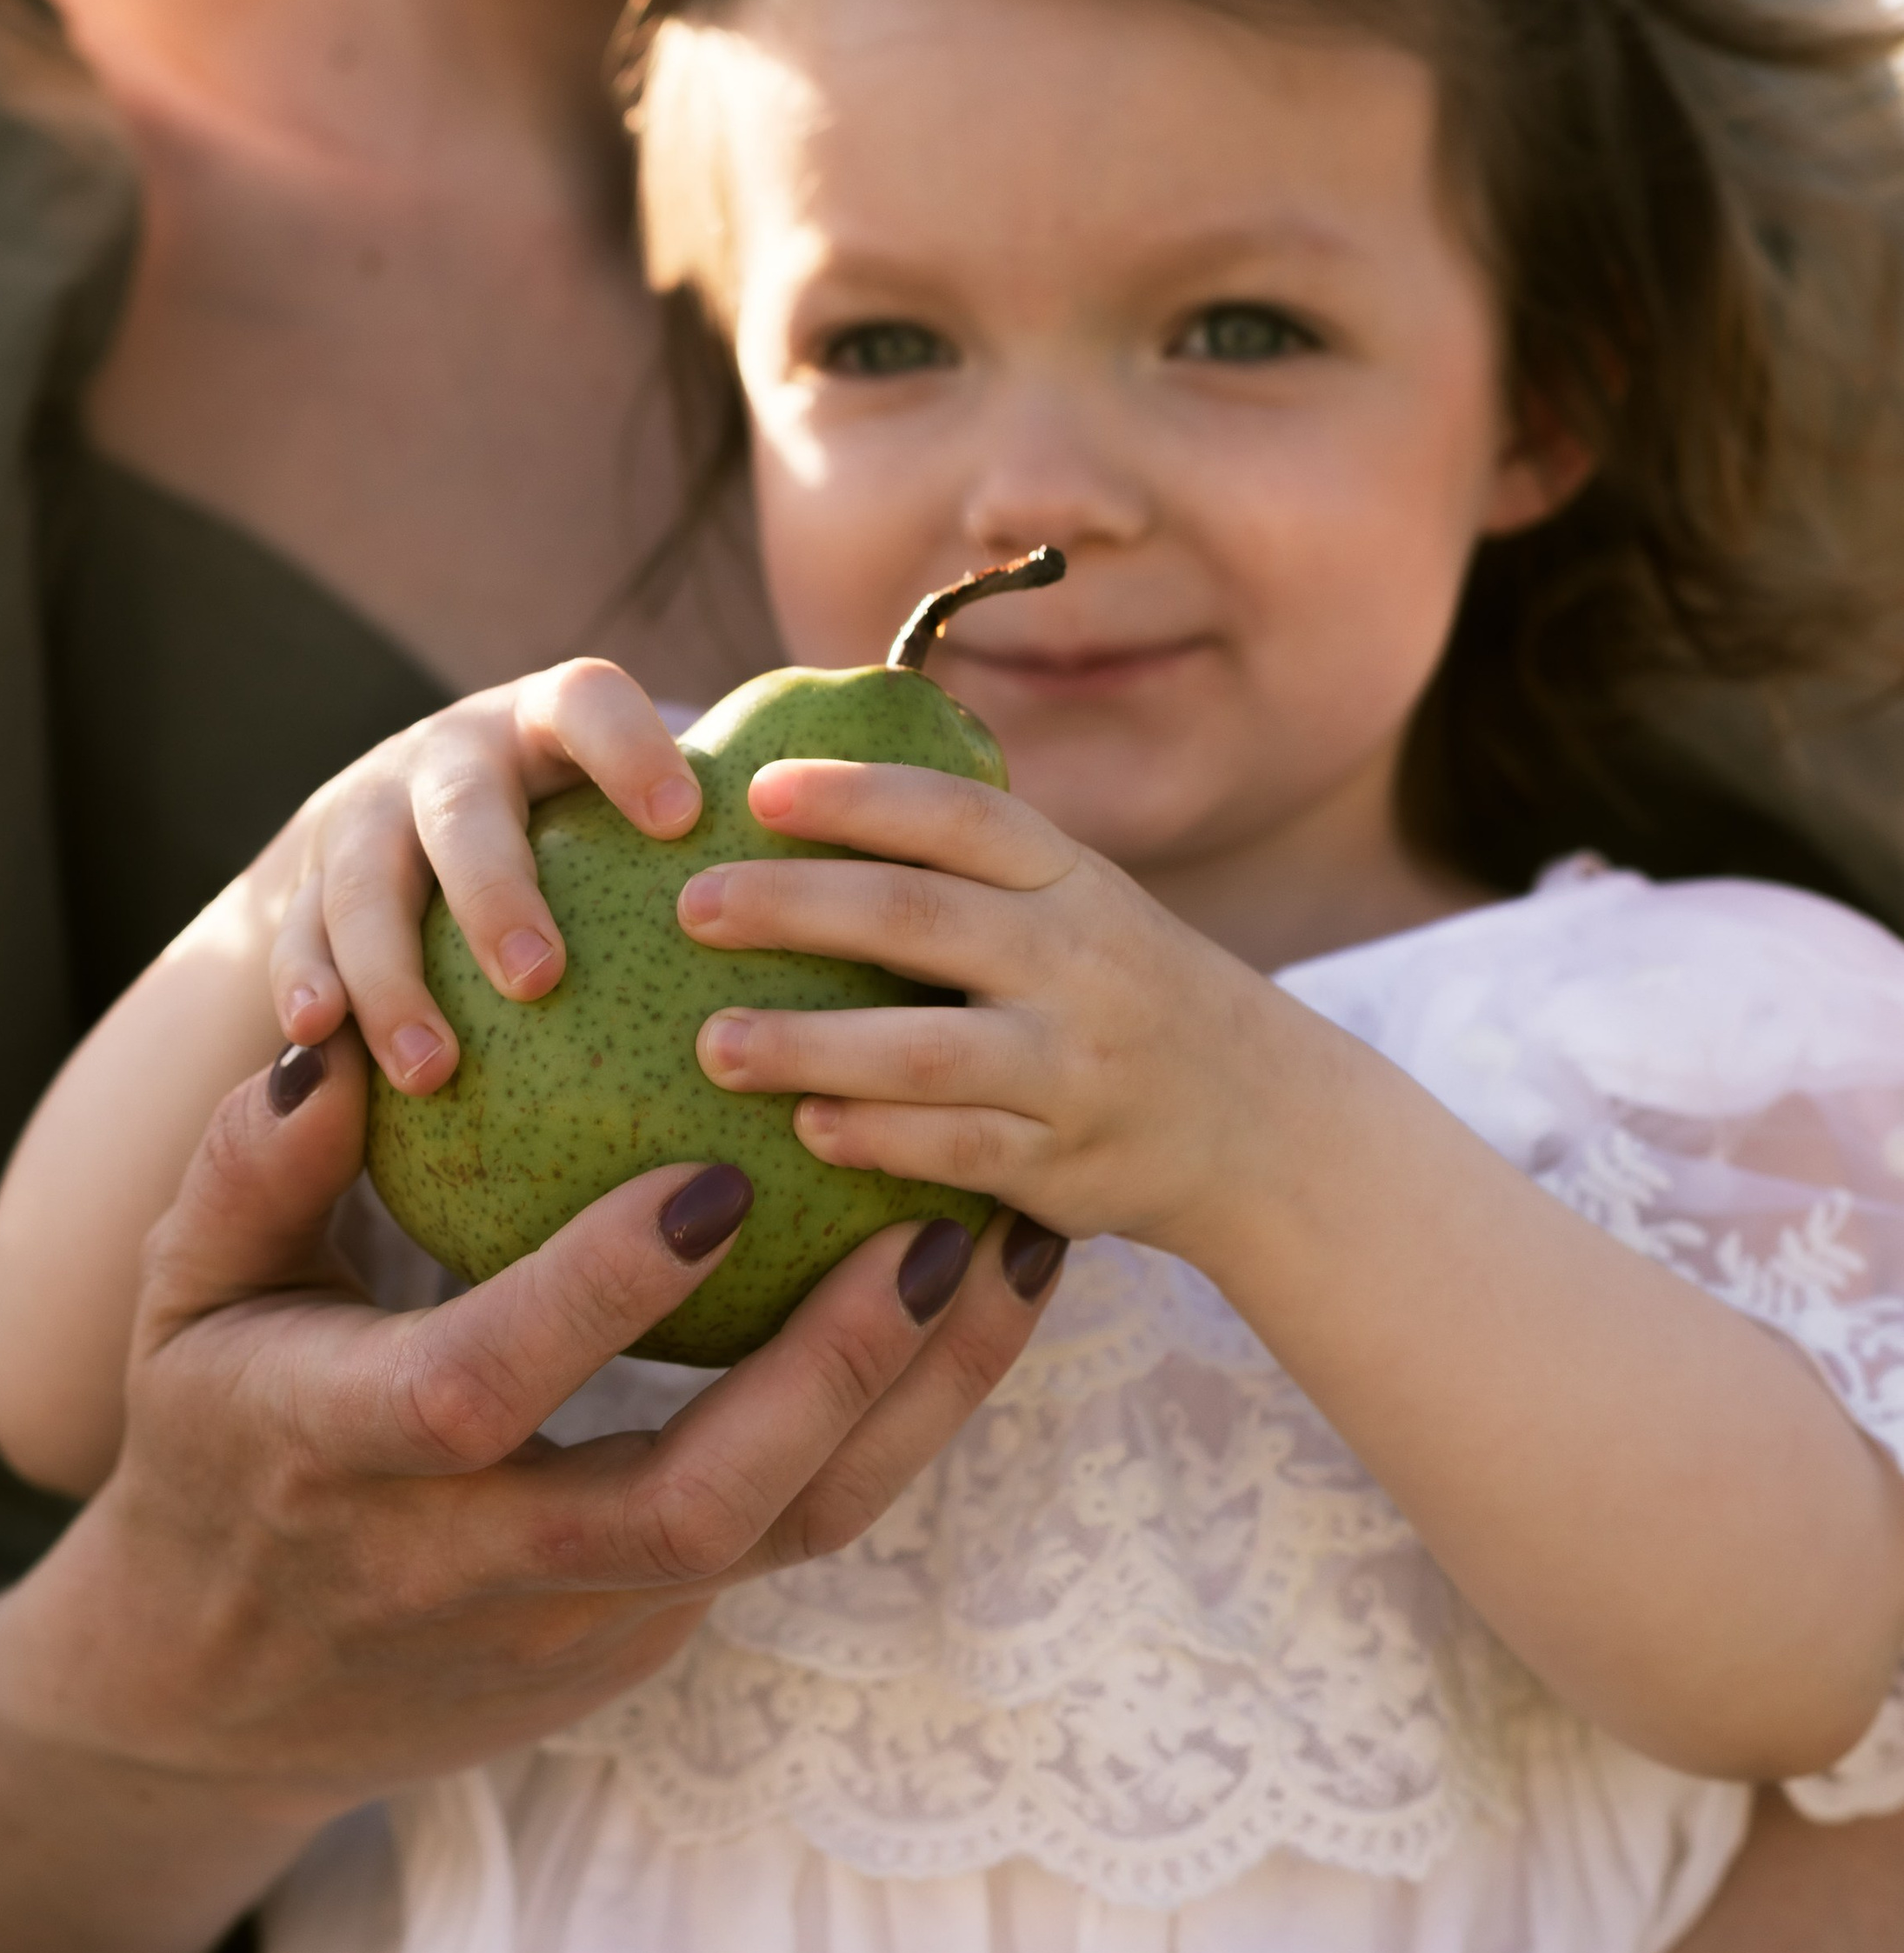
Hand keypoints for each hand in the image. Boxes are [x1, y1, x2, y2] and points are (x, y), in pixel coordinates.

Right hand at [0, 1026, 1056, 1810]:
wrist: (221, 1692)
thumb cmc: (212, 1441)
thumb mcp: (186, 1303)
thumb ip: (252, 1173)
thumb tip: (339, 1045)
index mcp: (338, 1454)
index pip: (481, 1390)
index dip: (599, 1299)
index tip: (716, 1179)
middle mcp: (470, 1560)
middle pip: (684, 1511)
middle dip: (828, 1383)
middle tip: (942, 1237)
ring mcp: (577, 1619)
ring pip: (780, 1539)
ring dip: (916, 1407)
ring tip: (1013, 1256)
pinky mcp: (649, 1639)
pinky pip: (793, 1533)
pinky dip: (899, 1425)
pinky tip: (975, 1307)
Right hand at [264, 660, 701, 1094]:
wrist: (391, 843)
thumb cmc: (570, 851)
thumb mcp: (627, 817)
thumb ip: (717, 838)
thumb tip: (895, 873)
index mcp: (549, 725)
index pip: (590, 698)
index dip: (631, 746)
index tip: (685, 818)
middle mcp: (452, 758)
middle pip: (462, 802)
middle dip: (496, 888)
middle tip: (542, 980)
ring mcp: (366, 818)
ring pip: (362, 878)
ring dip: (393, 970)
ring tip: (434, 1066)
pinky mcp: (299, 888)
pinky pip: (293, 938)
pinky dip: (306, 988)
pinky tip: (324, 1052)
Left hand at [676, 754, 1274, 1252]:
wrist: (1259, 1117)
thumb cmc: (1119, 996)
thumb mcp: (1075, 906)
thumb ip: (970, 874)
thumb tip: (792, 814)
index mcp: (1071, 878)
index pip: (959, 816)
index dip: (858, 796)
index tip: (758, 789)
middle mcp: (1078, 959)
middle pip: (919, 916)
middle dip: (795, 906)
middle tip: (693, 907)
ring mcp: (1076, 1064)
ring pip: (928, 1049)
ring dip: (810, 1044)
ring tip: (713, 1045)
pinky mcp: (1069, 1162)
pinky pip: (959, 1149)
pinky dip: (878, 1138)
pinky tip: (803, 1130)